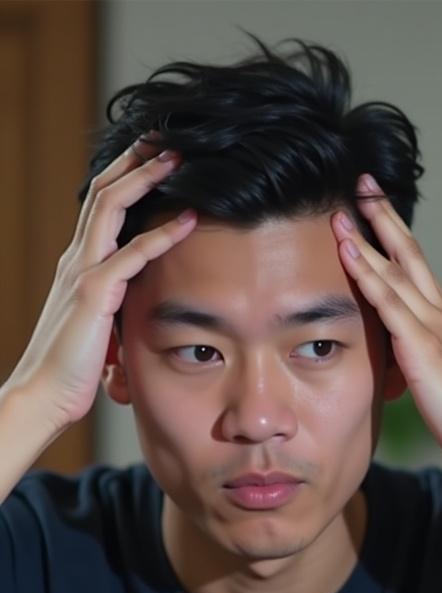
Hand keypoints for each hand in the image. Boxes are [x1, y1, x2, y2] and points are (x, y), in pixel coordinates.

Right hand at [7, 137, 196, 431]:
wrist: (44, 394)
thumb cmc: (75, 364)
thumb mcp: (102, 322)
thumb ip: (119, 300)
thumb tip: (148, 296)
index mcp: (80, 263)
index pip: (102, 205)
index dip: (127, 175)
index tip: (155, 154)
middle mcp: (77, 258)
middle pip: (105, 192)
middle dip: (136, 162)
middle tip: (169, 139)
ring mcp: (82, 272)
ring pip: (112, 209)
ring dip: (146, 181)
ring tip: (179, 160)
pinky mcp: (93, 295)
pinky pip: (129, 257)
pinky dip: (160, 235)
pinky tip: (186, 220)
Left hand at [332, 176, 441, 498]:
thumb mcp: (440, 378)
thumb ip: (418, 357)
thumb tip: (397, 353)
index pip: (416, 268)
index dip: (395, 236)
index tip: (375, 209)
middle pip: (409, 254)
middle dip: (384, 217)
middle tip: (362, 186)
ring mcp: (434, 326)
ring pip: (395, 270)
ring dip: (366, 238)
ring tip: (341, 211)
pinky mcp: (423, 346)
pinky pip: (389, 302)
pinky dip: (367, 273)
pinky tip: (348, 252)